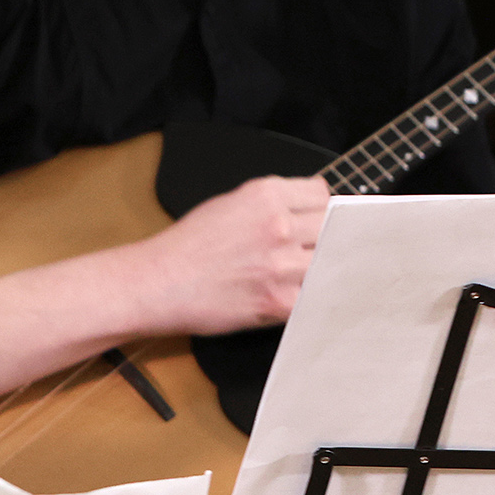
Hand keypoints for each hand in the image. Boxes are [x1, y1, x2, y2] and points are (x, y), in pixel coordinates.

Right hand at [141, 174, 327, 336]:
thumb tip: (306, 211)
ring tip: (296, 275)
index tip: (314, 220)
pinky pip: (316, 296)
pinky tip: (291, 295)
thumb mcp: (230, 203)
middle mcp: (279, 224)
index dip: (318, 208)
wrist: (159, 283)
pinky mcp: (281, 301)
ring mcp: (283, 264)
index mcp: (266, 194)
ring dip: (318, 269)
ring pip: (331, 262)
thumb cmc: (187, 246)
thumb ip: (271, 203)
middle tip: (305, 250)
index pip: (323, 194)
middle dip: (323, 238)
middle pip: (335, 226)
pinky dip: (308, 298)